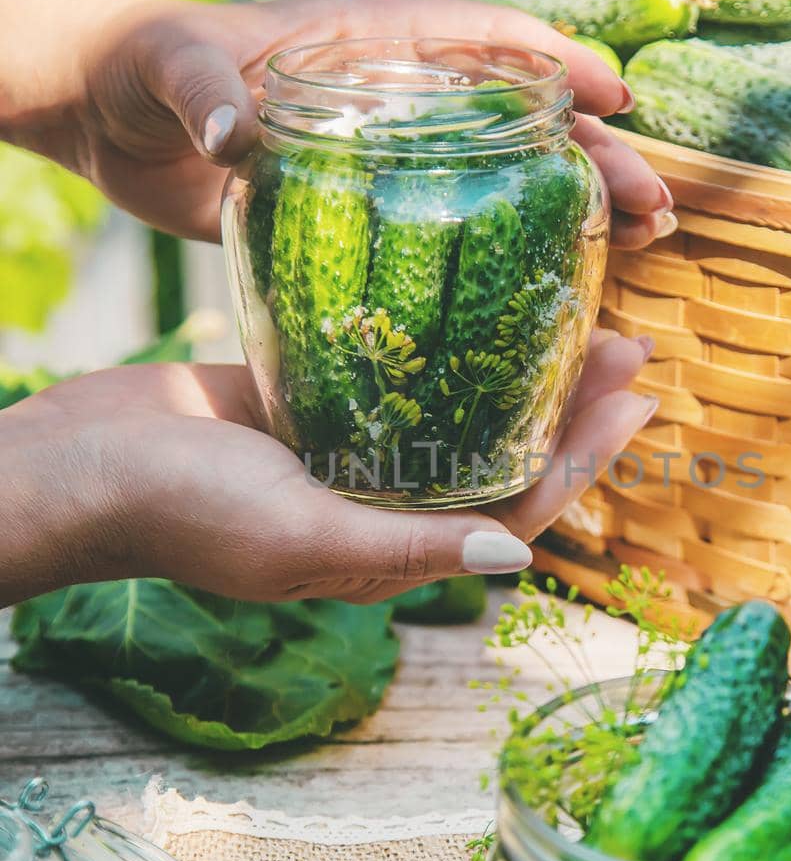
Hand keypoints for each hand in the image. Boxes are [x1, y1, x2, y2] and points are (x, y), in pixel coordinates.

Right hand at [0, 332, 653, 607]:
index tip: (638, 399)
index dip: (584, 460)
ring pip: (458, 412)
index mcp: (390, 549)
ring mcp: (347, 450)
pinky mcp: (311, 402)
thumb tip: (515, 559)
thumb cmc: (180, 510)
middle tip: (627, 343)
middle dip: (570, 409)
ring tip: (574, 314)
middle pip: (501, 455)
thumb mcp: (297, 536)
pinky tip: (474, 301)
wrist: (82, 463)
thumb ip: (402, 549)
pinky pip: (398, 375)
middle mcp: (381, 504)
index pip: (515, 508)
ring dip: (517, 371)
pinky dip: (444, 347)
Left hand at [77, 0, 673, 250]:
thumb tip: (237, 135)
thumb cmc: (145, 67)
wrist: (113, 113)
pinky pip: (460, 224)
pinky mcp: (374, 207)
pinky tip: (553, 291)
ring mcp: (396, 153)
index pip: (486, 37)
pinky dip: (511, 251)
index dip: (558, 61)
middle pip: (524, 117)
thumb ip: (204, 91)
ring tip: (636, 245)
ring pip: (508, 174)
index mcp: (373, 40)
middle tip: (652, 208)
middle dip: (595, 154)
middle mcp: (402, 94)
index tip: (619, 96)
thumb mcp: (172, 69)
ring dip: (574, 205)